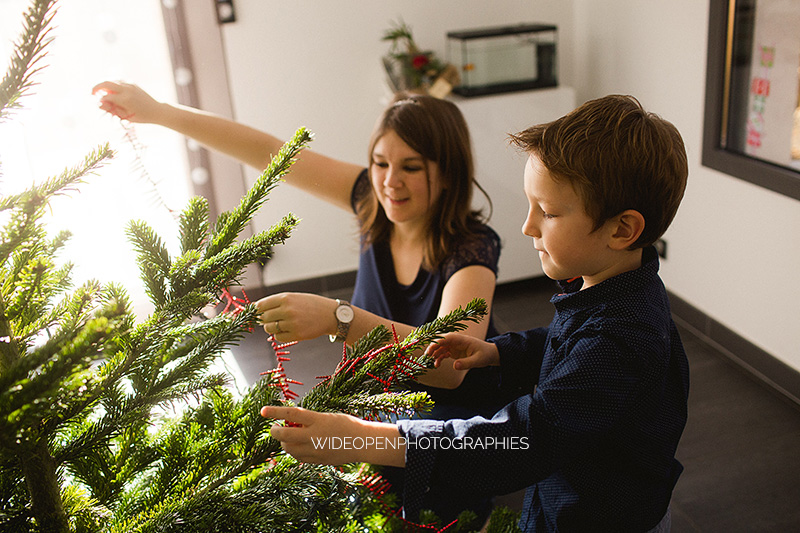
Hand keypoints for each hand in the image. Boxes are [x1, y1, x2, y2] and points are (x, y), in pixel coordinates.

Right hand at [92, 81, 162, 122]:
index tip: (96, 103)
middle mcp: (127, 90)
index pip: (106, 96)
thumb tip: (99, 103)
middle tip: (92, 93)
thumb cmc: (141, 116)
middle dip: (97, 87)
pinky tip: (110, 90)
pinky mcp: (132, 83)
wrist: (156, 110)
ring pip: (112, 80)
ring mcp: (130, 85)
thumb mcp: (125, 116)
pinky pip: (119, 81)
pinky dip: (112, 84)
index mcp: (125, 99)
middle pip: (106, 83)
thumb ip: (112, 109)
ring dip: (104, 84)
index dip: (99, 100)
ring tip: (101, 91)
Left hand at [255, 292, 336, 342]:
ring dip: (272, 328)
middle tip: (273, 319)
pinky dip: (280, 335)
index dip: (257, 310)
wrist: (330, 315)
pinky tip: (288, 330)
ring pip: (269, 328)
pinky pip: (278, 337)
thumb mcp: (295, 297)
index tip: (258, 313)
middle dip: (265, 320)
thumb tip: (256, 308)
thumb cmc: (311, 305)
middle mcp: (287, 310)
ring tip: (281, 324)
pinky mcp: (297, 335)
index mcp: (286, 298)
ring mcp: (292, 323)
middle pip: (264, 318)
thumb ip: (277, 302)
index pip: (261, 305)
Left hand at [261, 406, 404, 465]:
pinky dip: (293, 451)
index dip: (275, 412)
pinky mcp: (316, 460)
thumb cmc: (347, 424)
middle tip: (274, 427)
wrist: (363, 442)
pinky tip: (298, 446)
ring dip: (284, 441)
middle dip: (275, 431)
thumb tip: (292, 422)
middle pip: (284, 435)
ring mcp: (314, 450)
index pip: (291, 414)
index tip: (263, 411)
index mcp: (318, 420)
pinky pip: (298, 457)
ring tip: (287, 436)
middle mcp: (313, 436)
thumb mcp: (327, 416)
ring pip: (288, 448)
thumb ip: (310, 420)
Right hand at [426, 332, 499, 369]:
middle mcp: (455, 341)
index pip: (445, 338)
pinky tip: (437, 365)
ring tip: (432, 364)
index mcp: (460, 339)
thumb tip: (455, 366)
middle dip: (432, 348)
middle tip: (426, 357)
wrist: (489, 354)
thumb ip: (466, 363)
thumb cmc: (485, 354)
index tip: (429, 350)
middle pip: (439, 342)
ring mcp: (453, 346)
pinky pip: (442, 353)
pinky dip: (438, 358)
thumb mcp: (478, 360)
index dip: (436, 343)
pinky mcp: (453, 351)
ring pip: (439, 348)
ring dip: (434, 355)